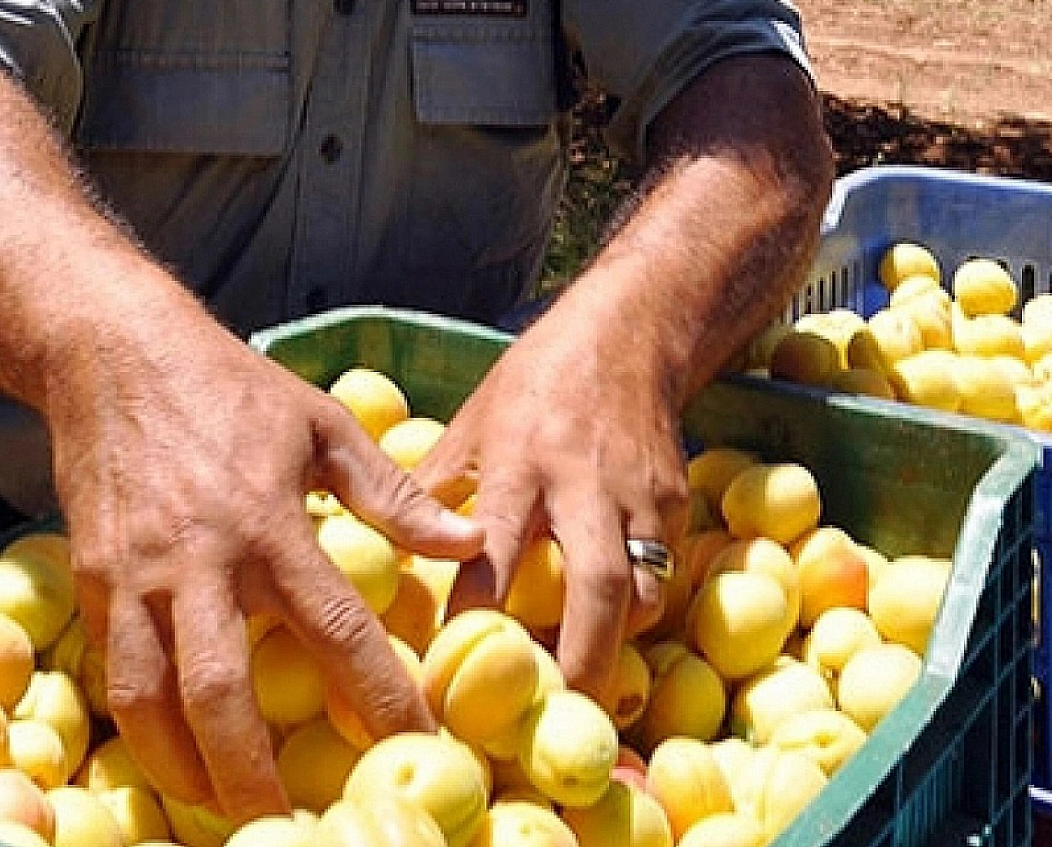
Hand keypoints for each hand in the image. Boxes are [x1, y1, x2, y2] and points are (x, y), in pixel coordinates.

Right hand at [43, 314, 481, 821]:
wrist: (111, 351)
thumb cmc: (229, 387)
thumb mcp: (322, 424)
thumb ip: (391, 493)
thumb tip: (466, 541)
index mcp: (271, 522)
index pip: (336, 628)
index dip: (381, 696)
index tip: (418, 746)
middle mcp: (201, 560)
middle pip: (225, 694)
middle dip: (256, 775)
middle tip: (291, 827)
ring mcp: (136, 575)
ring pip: (153, 697)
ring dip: (185, 770)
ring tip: (223, 815)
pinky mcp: (90, 578)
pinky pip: (113, 669)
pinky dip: (140, 726)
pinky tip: (170, 758)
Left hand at [413, 300, 688, 700]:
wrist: (631, 333)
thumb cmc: (533, 384)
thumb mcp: (469, 424)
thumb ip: (432, 490)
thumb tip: (374, 550)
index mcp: (517, 461)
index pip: (493, 550)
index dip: (475, 613)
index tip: (447, 670)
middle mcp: (583, 483)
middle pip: (594, 586)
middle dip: (579, 659)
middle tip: (554, 718)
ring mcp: (639, 496)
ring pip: (642, 590)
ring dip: (616, 646)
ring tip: (581, 692)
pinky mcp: (677, 504)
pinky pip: (661, 574)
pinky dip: (638, 613)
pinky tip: (610, 638)